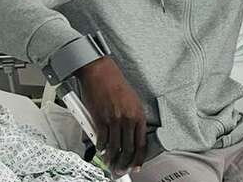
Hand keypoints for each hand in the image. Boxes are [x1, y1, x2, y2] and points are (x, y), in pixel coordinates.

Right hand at [77, 57, 145, 173]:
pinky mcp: (100, 119)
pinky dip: (102, 148)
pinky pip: (102, 140)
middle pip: (128, 149)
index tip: (135, 167)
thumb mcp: (131, 101)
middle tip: (120, 171)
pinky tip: (102, 151)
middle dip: (124, 164)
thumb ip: (132, 119)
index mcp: (138, 115)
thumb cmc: (115, 84)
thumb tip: (129, 137)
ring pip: (115, 147)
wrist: (100, 72)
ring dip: (112, 159)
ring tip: (110, 164)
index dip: (138, 159)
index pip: (141, 144)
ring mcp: (114, 119)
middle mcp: (128, 118)